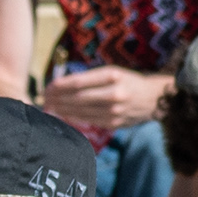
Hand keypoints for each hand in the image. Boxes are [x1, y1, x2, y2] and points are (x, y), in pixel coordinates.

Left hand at [38, 63, 166, 134]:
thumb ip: (89, 78)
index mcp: (112, 76)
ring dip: (62, 109)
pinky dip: (73, 117)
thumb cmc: (127, 81)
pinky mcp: (114, 123)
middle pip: (77, 97)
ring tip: (49, 107)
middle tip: (44, 99)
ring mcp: (114, 111)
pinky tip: (63, 114)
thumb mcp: (112, 72)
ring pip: (81, 111)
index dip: (60, 86)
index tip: (48, 87)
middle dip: (57, 99)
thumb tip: (60, 86)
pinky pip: (88, 120)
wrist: (153, 99)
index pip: (78, 82)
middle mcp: (114, 93)